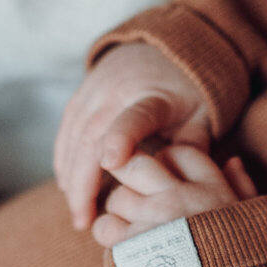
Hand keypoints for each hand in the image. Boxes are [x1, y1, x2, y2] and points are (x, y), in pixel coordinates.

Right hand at [53, 42, 210, 229]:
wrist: (164, 47)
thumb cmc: (187, 91)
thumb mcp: (202, 116)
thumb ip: (193, 148)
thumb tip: (184, 184)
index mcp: (153, 96)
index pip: (134, 118)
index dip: (121, 138)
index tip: (111, 164)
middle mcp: (118, 89)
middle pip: (92, 136)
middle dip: (84, 182)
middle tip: (84, 219)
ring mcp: (95, 89)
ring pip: (73, 136)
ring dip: (70, 177)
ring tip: (77, 211)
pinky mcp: (81, 94)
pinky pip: (66, 130)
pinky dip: (64, 160)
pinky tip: (68, 186)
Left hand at [94, 146, 257, 247]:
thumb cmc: (244, 266)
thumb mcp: (255, 222)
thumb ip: (243, 186)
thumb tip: (233, 161)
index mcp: (212, 190)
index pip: (179, 153)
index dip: (167, 161)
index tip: (167, 180)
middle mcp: (180, 199)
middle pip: (137, 164)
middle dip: (131, 176)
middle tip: (138, 197)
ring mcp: (153, 222)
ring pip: (117, 197)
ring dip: (120, 211)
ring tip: (134, 228)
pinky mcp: (131, 248)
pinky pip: (106, 227)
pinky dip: (110, 235)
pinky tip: (125, 248)